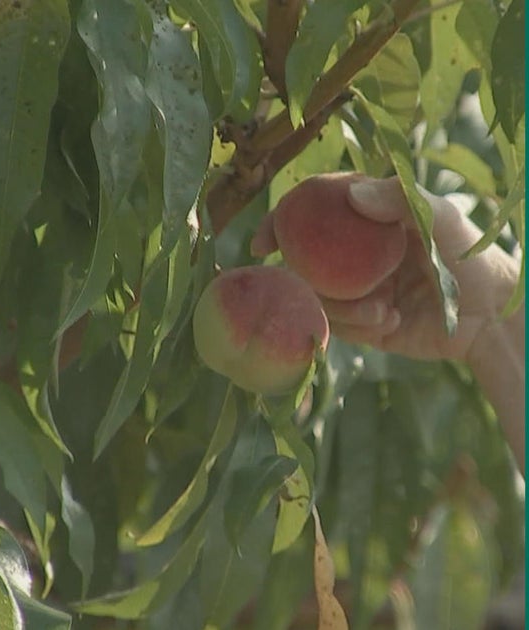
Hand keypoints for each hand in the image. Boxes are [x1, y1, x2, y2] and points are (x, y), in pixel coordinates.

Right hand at [250, 173, 519, 362]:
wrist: (494, 316)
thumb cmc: (473, 258)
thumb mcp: (442, 219)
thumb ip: (402, 200)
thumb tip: (351, 194)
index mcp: (368, 219)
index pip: (314, 211)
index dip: (282, 221)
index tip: (264, 241)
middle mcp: (356, 253)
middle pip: (304, 259)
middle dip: (298, 276)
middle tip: (301, 286)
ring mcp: (358, 288)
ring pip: (318, 298)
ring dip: (341, 307)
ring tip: (381, 310)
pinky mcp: (364, 322)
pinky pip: (339, 326)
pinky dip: (358, 325)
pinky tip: (389, 322)